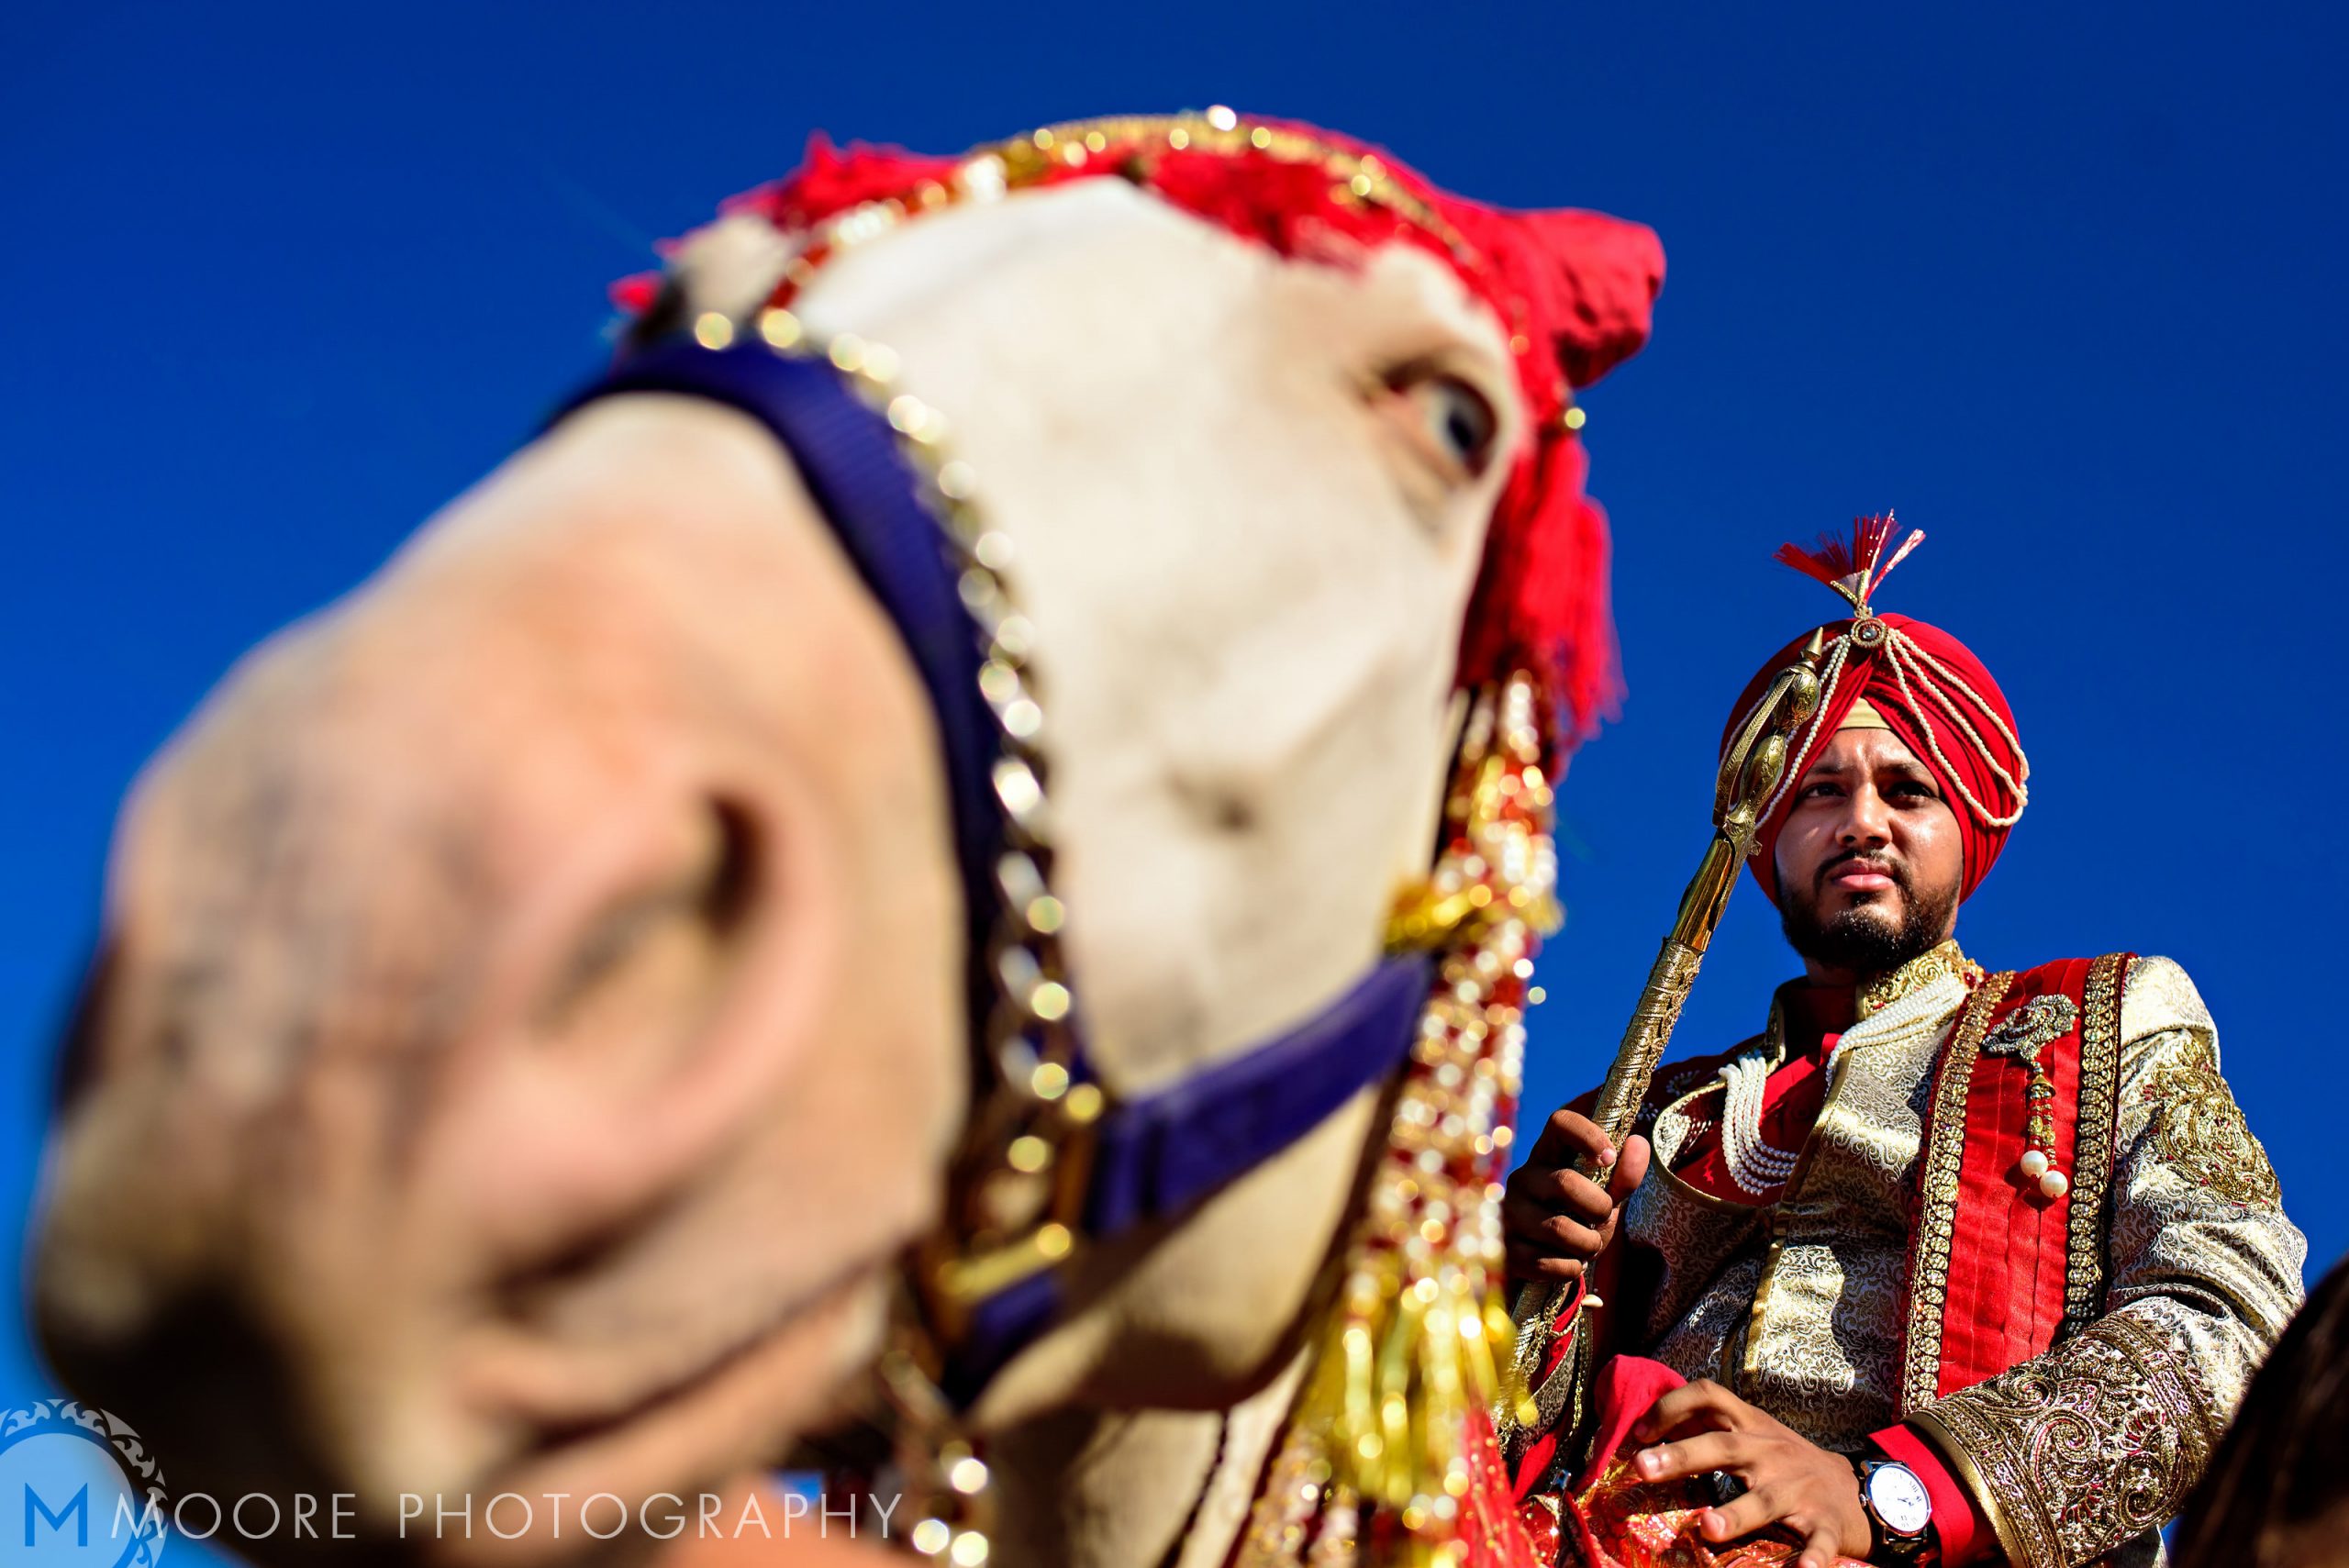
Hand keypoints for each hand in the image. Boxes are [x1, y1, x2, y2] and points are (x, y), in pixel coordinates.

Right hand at [1502, 1107, 1650, 1284]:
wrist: (1543, 1263)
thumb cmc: (1577, 1220)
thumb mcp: (1603, 1198)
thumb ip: (1623, 1177)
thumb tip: (1639, 1143)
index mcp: (1547, 1156)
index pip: (1560, 1123)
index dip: (1588, 1135)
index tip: (1609, 1158)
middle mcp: (1522, 1179)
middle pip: (1565, 1183)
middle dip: (1598, 1208)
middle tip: (1602, 1219)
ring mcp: (1509, 1213)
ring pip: (1558, 1229)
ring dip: (1587, 1245)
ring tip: (1587, 1246)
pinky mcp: (1505, 1249)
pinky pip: (1547, 1262)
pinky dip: (1570, 1268)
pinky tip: (1568, 1263)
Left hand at [1628, 1379, 1871, 1567]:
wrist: (1857, 1491)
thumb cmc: (1787, 1464)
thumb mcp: (1752, 1436)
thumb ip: (1707, 1429)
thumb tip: (1646, 1428)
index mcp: (1751, 1428)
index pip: (1710, 1396)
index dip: (1671, 1406)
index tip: (1639, 1432)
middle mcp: (1771, 1453)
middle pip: (1724, 1446)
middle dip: (1682, 1455)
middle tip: (1641, 1468)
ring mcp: (1800, 1489)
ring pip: (1765, 1499)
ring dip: (1735, 1514)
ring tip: (1706, 1528)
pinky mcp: (1826, 1525)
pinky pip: (1818, 1542)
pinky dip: (1811, 1558)